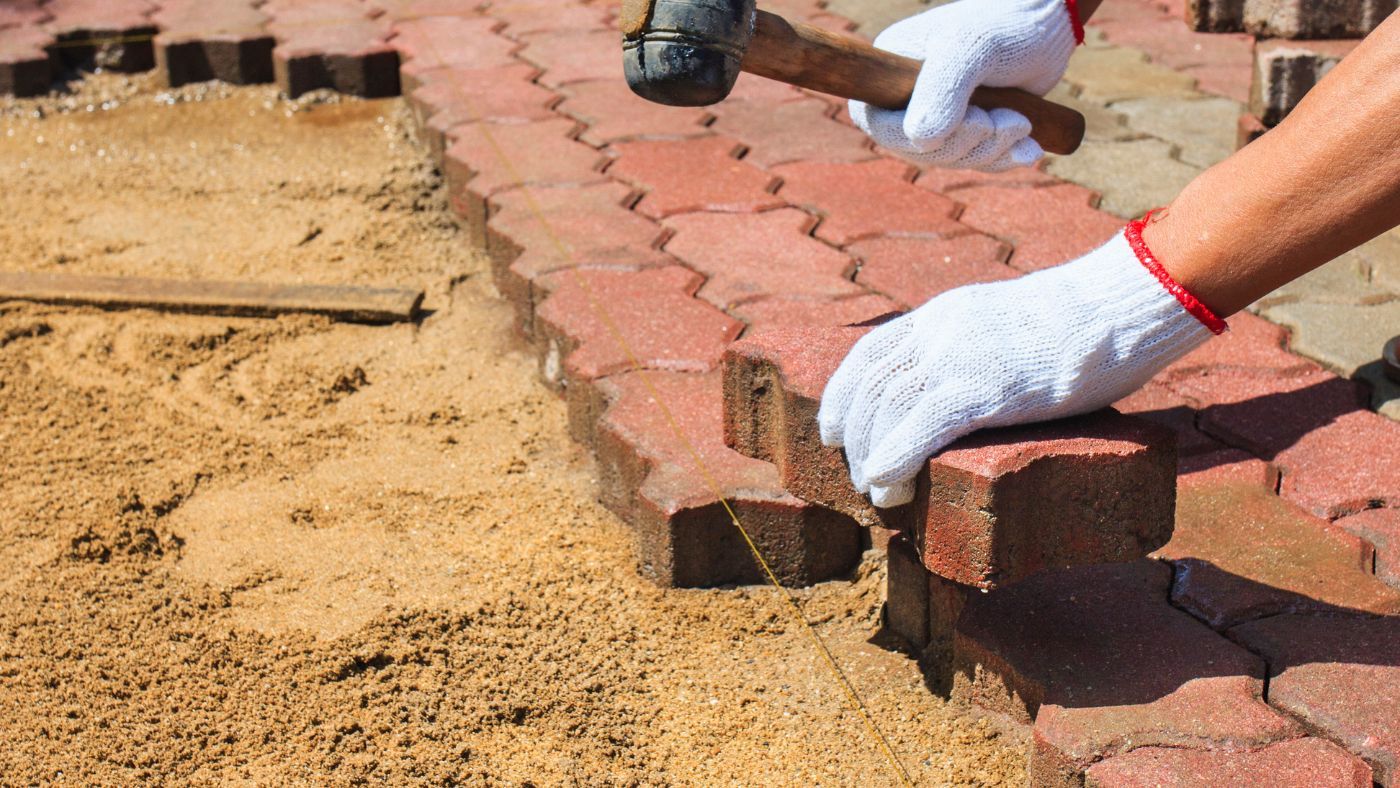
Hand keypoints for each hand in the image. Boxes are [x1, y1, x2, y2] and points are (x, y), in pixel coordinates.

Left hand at [817, 226, 1223, 506]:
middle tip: (860, 478)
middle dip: (855, 438)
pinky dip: (894, 459)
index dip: (841, 396)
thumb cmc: (1085, 324)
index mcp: (943, 313)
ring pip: (887, 411)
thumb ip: (979, 349)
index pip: (869, 353)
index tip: (832, 431)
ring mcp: (960, 356)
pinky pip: (922, 426)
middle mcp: (939, 331)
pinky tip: (885, 486)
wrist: (1123, 302)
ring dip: (873, 460)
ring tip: (879, 495)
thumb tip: (975, 388)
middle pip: (871, 388)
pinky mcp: (987, 387)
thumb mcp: (1010, 324)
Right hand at [850, 0, 1078, 170]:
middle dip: (968, 144)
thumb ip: (942, 90)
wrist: (1046, 27)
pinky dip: (1003, 157)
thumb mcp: (972, 47)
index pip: (880, 124)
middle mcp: (905, 96)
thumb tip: (920, 139)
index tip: (977, 118)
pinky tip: (1029, 147)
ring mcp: (935, 114)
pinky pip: (973, 160)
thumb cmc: (1004, 26)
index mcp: (890, 70)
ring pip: (949, 157)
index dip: (922, 137)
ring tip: (1023, 123)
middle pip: (918, 149)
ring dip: (991, 150)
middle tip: (1011, 121)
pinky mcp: (964, 129)